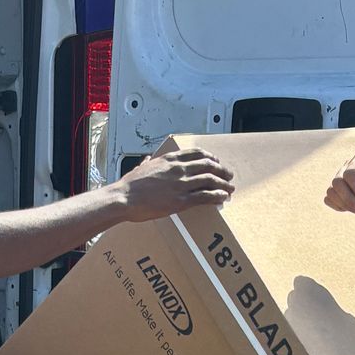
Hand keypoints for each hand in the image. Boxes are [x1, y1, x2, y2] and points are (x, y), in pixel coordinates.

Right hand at [115, 149, 234, 222]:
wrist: (124, 198)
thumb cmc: (129, 185)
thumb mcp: (140, 168)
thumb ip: (147, 163)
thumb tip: (147, 160)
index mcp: (169, 159)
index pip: (196, 153)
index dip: (210, 157)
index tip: (216, 161)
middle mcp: (178, 169)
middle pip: (208, 165)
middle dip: (221, 170)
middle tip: (228, 175)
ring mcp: (181, 184)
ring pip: (210, 180)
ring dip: (223, 184)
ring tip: (230, 188)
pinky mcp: (181, 200)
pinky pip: (205, 196)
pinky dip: (217, 195)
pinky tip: (223, 197)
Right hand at [326, 145, 354, 216]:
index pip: (349, 173)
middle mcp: (349, 167)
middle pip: (337, 182)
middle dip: (348, 198)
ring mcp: (343, 179)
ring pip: (331, 191)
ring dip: (343, 203)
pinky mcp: (340, 191)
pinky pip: (329, 198)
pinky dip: (337, 205)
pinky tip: (351, 208)